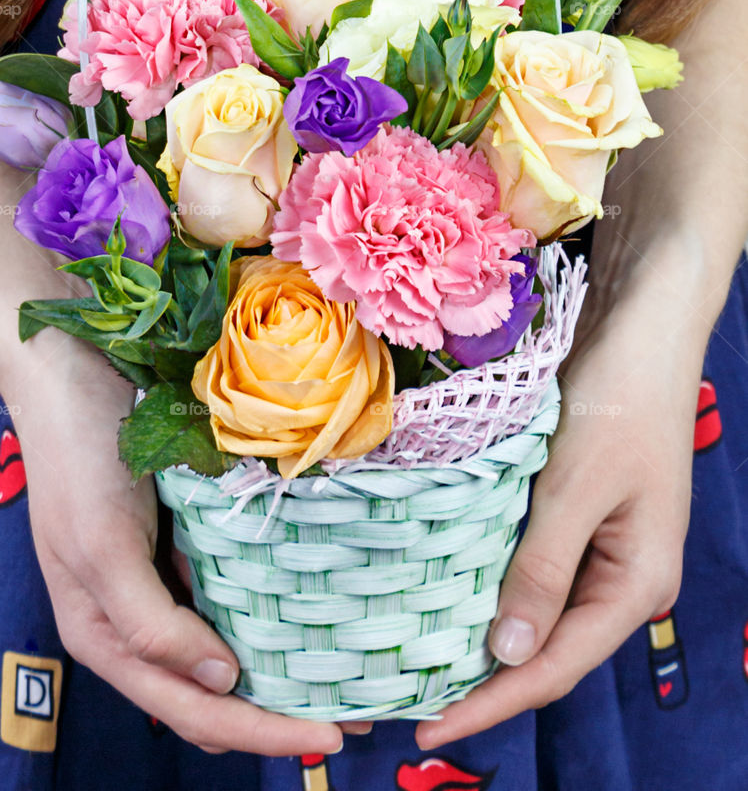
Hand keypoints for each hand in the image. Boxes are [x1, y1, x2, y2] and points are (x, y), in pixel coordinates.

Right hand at [10, 342, 346, 755]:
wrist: (68, 367)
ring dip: (275, 666)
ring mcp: (158, 576)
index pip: (193, 710)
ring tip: (341, 673)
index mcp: (105, 635)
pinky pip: (228, 588)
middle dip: (277, 713)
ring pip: (223, 645)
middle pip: (213, 692)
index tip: (327, 737)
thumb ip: (150, 625)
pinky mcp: (178, 536)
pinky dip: (264, 607)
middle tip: (352, 715)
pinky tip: (309, 605)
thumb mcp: (100, 549)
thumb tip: (219, 682)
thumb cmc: (77, 459)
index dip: (260, 732)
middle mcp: (134, 616)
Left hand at [415, 290, 703, 748]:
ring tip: (419, 659)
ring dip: (483, 632)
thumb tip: (507, 655)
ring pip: (533, 606)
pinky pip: (528, 562)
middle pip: (545, 645)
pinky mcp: (573, 508)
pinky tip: (446, 589)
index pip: (555, 665)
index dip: (492, 703)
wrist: (641, 324)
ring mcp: (598, 541)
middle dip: (483, 678)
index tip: (428, 729)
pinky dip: (489, 581)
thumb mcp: (577, 487)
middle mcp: (620, 573)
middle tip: (411, 700)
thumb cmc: (621, 399)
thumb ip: (544, 569)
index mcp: (637, 582)